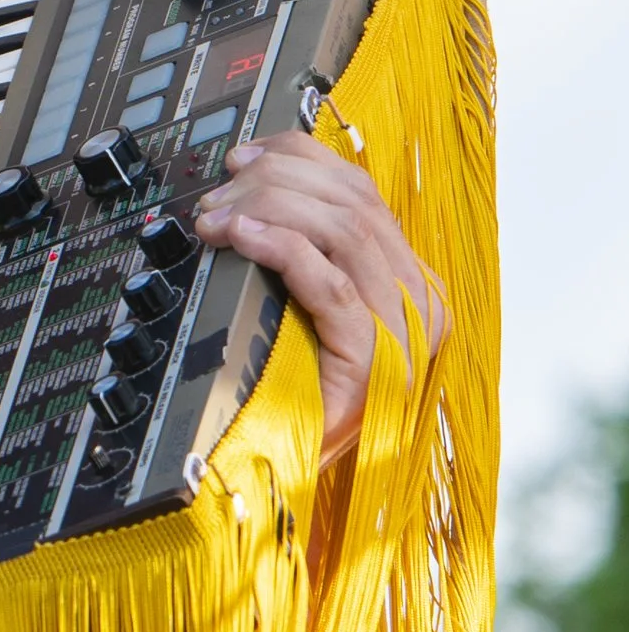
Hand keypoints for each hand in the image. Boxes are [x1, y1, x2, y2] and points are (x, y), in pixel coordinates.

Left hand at [193, 128, 446, 465]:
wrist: (292, 474)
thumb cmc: (299, 400)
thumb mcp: (308, 316)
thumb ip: (310, 260)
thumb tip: (263, 194)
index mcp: (408, 282)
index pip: (361, 193)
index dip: (301, 161)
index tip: (246, 156)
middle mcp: (415, 300)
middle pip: (349, 204)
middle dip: (276, 183)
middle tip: (217, 194)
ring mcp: (401, 332)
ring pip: (341, 233)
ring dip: (269, 211)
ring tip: (216, 217)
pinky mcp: (372, 361)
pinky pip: (327, 285)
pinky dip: (282, 250)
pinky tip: (242, 240)